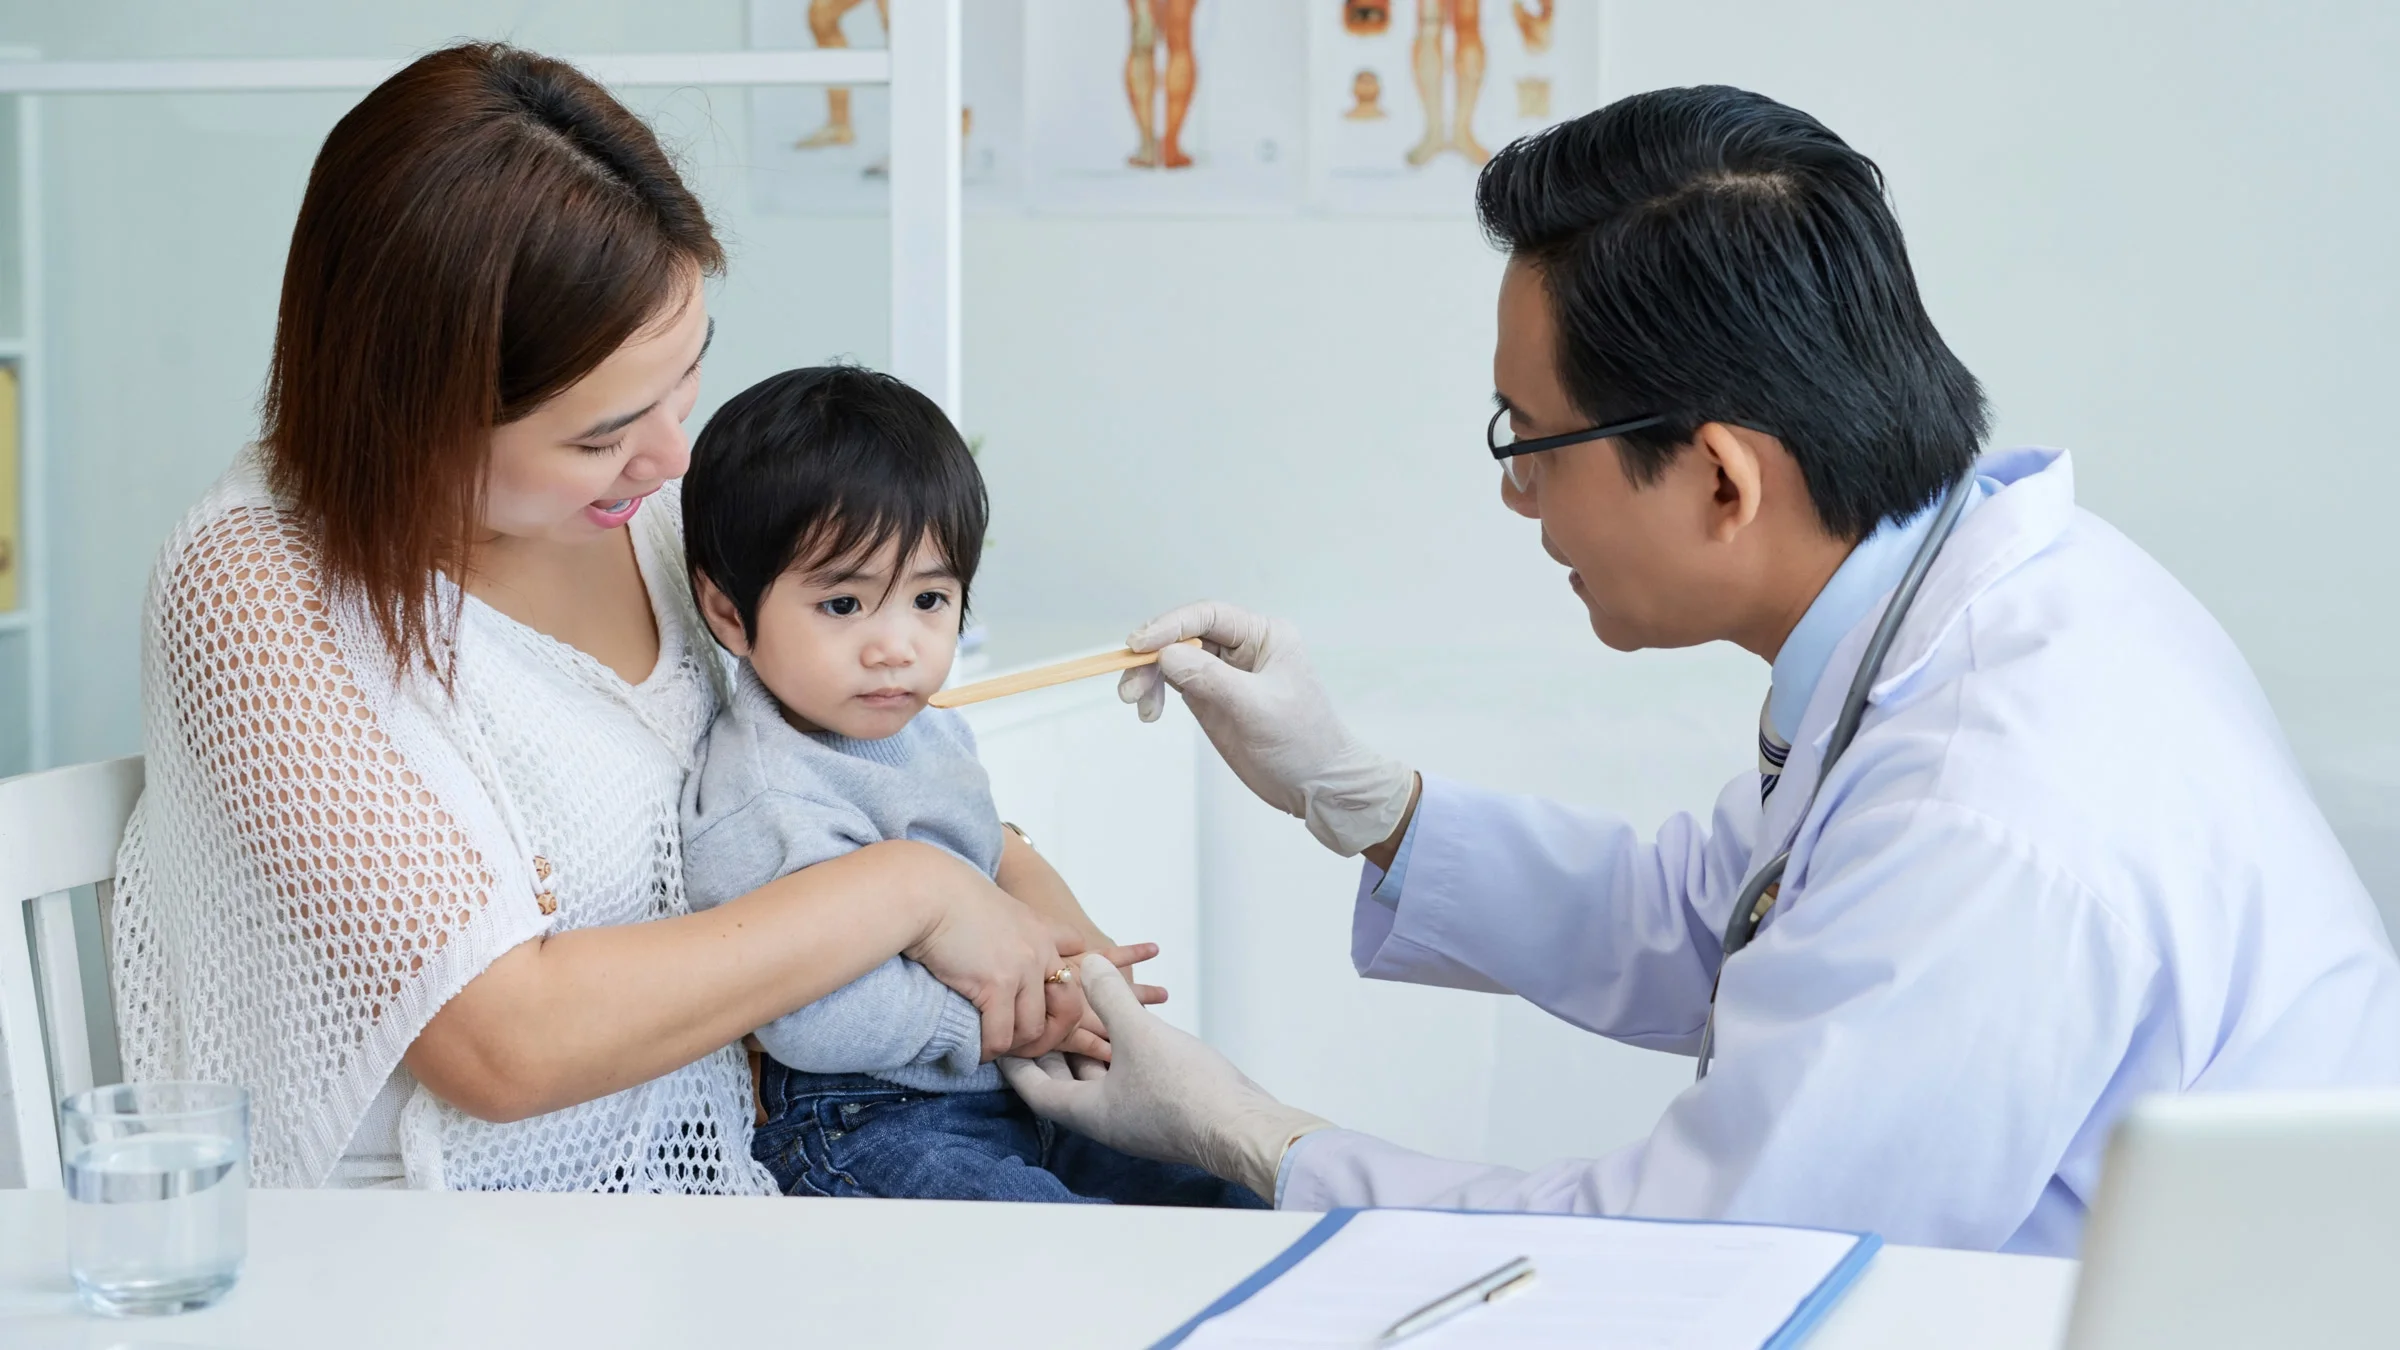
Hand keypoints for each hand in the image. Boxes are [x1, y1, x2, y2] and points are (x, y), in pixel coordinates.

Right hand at [902, 871, 1066, 1062]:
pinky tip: (976, 1050)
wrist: (924, 893)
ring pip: (1034, 1030)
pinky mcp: (996, 984)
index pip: (1076, 975)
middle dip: (1049, 1036)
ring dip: (1015, 1046)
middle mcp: (1040, 952)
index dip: (1064, 1001)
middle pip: (1068, 1011)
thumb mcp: (996, 906)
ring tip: (995, 1046)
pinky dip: (989, 1050)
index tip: (1044, 1014)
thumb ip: (1013, 930)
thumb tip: (1004, 956)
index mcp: (1042, 933)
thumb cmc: (948, 898)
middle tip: (1022, 1045)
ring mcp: (1022, 968)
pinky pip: (1001, 1036)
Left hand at [1002, 954, 1331, 1202]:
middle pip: (1063, 1081)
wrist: (1243, 1127)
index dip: (1012, 1058)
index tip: (999, 1033)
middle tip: (1032, 1013)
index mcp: (1087, 1110)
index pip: (1032, 1087)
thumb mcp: (1138, 1035)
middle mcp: (1106, 1116)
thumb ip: (1108, 996)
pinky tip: (1129, 1022)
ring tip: (1075, 1009)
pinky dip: (1121, 1047)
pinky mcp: (1162, 1104)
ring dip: (1088, 1043)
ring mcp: (1135, 1113)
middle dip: (1049, 1046)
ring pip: (1099, 1075)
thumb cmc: (1186, 1093)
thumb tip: (1085, 963)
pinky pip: (1128, 1072)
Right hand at [1117, 601, 1415, 855]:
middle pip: (1184, 636)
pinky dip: (1155, 692)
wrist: (1317, 785)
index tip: (1139, 645)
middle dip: (1152, 656)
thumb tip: (1166, 656)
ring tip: (1136, 704)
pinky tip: (1148, 710)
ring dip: (1148, 677)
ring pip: (1172, 660)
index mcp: (1264, 636)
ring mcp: (1224, 674)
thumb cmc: (1304, 742)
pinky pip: (1173, 684)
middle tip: (1129, 684)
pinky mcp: (1211, 699)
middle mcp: (1242, 648)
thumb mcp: (1257, 708)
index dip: (1170, 625)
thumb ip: (1211, 678)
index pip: (1208, 616)